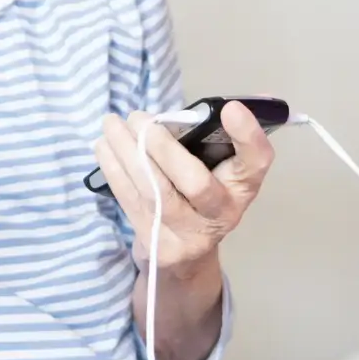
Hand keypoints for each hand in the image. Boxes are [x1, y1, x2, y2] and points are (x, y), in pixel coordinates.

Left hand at [92, 103, 274, 277]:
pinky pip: (132, 201)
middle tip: (138, 117)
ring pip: (155, 192)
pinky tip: (103, 146)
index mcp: (242, 187)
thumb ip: (219, 136)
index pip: (255, 163)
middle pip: (196, 183)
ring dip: (127, 153)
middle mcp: (221, 214)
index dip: (247, 137)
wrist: (187, 258)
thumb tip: (232, 101)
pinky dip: (114, 170)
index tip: (230, 109)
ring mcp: (188, 235)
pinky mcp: (157, 244)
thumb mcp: (219, 169)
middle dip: (162, 147)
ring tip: (111, 124)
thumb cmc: (202, 196)